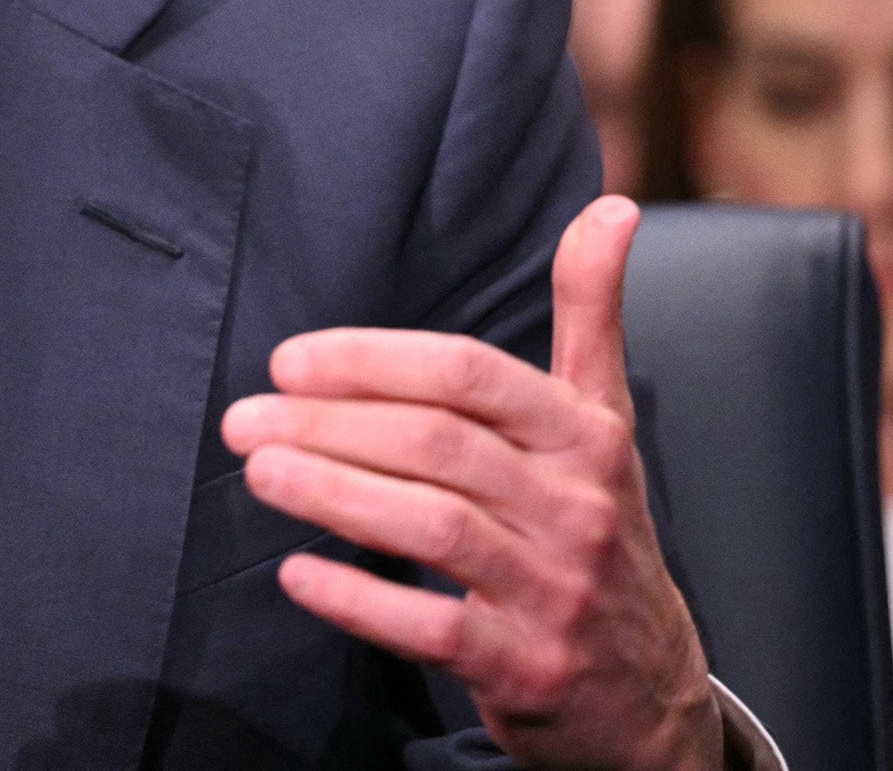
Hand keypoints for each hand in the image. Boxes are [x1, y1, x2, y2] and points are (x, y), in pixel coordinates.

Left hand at [219, 197, 718, 770]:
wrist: (648, 686)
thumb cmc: (597, 525)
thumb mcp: (603, 419)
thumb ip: (591, 313)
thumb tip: (613, 206)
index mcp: (585, 435)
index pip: (469, 374)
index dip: (372, 360)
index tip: (288, 361)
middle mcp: (577, 507)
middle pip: (437, 445)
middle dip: (328, 424)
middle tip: (244, 419)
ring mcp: (555, 591)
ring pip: (433, 527)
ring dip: (331, 494)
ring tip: (258, 473)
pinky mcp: (527, 668)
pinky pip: (433, 629)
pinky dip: (359, 600)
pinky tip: (297, 573)